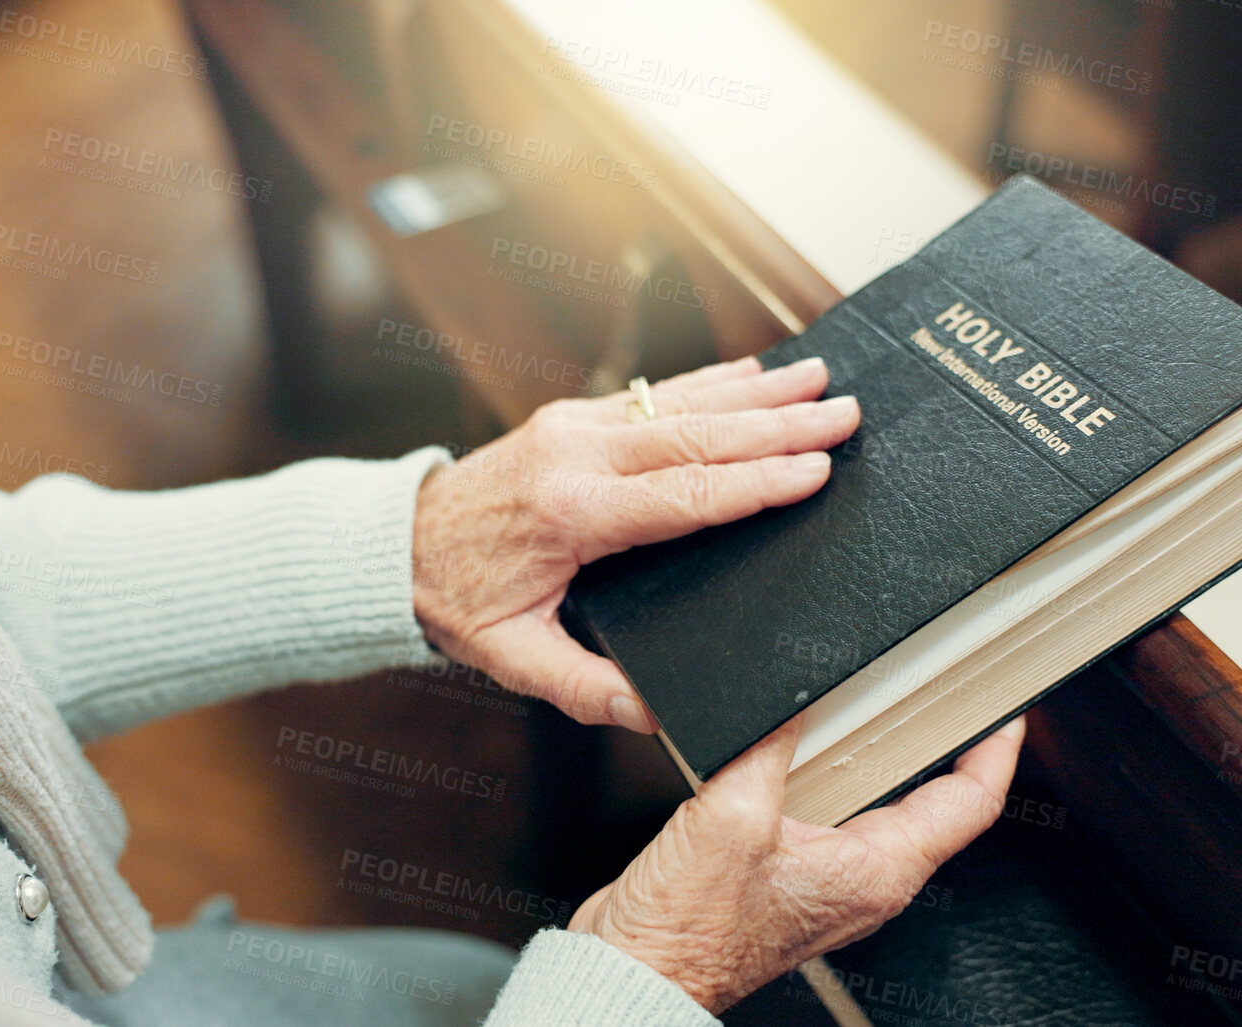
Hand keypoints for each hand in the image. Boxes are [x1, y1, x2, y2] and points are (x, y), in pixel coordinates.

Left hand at [410, 356, 859, 730]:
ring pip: (680, 403)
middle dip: (778, 427)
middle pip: (695, 438)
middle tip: (846, 417)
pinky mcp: (572, 415)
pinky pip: (654, 394)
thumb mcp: (512, 657)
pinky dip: (711, 381)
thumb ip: (584, 688)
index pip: (682, 497)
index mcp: (570, 515)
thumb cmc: (456, 599)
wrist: (396, 545)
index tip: (813, 472)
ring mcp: (574, 427)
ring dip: (756, 391)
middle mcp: (575, 455)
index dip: (754, 483)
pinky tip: (756, 372)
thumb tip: (653, 717)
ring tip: (820, 379)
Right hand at [568, 715, 1024, 1012]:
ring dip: (872, 750)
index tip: (1007, 708)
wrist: (635, 969)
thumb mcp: (731, 816)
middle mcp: (863, 881)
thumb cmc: (686, 929)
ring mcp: (827, 878)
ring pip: (874, 801)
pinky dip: (821, 769)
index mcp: (876, 873)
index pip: (969, 804)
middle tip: (943, 683)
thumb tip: (792, 697)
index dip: (996, 749)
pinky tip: (794, 740)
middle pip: (930, 800)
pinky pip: (826, 810)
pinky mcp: (789, 873)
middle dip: (937, 737)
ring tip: (874, 698)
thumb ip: (769, 747)